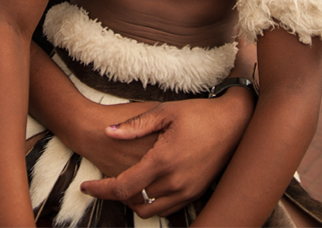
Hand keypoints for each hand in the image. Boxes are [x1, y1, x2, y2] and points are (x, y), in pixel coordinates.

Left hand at [80, 92, 253, 218]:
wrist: (235, 123)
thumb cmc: (200, 113)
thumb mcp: (165, 112)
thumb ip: (134, 126)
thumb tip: (108, 132)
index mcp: (162, 160)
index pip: (122, 186)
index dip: (100, 190)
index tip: (86, 186)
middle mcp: (174, 181)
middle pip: (133, 201)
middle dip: (115, 194)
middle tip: (104, 182)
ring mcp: (187, 190)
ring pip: (150, 210)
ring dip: (133, 202)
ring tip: (125, 185)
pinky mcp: (196, 193)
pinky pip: (167, 209)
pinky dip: (152, 203)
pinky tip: (147, 187)